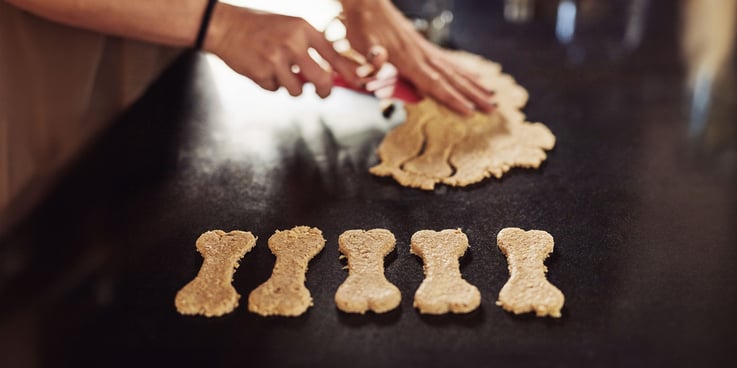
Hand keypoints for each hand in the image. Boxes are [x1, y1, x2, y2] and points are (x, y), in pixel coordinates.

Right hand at [204, 3, 361, 97]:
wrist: (225, 26)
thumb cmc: (261, 27)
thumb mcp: (289, 26)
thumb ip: (309, 46)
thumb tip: (331, 72)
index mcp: (302, 29)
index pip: (332, 53)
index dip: (347, 71)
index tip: (358, 82)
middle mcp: (292, 43)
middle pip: (321, 79)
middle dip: (325, 91)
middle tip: (323, 93)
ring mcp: (276, 60)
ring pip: (297, 90)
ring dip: (292, 87)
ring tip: (280, 72)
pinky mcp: (261, 73)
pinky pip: (275, 89)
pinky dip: (272, 83)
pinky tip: (262, 68)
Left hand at [340, 0, 494, 115]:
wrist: (368, 3)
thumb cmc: (362, 25)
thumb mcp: (362, 43)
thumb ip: (371, 57)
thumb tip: (379, 62)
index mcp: (407, 60)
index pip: (434, 83)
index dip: (452, 99)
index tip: (469, 111)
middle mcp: (421, 56)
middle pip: (452, 79)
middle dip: (473, 96)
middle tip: (493, 109)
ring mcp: (425, 50)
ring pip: (455, 70)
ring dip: (474, 84)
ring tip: (492, 95)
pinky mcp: (423, 47)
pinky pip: (449, 61)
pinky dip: (464, 70)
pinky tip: (475, 76)